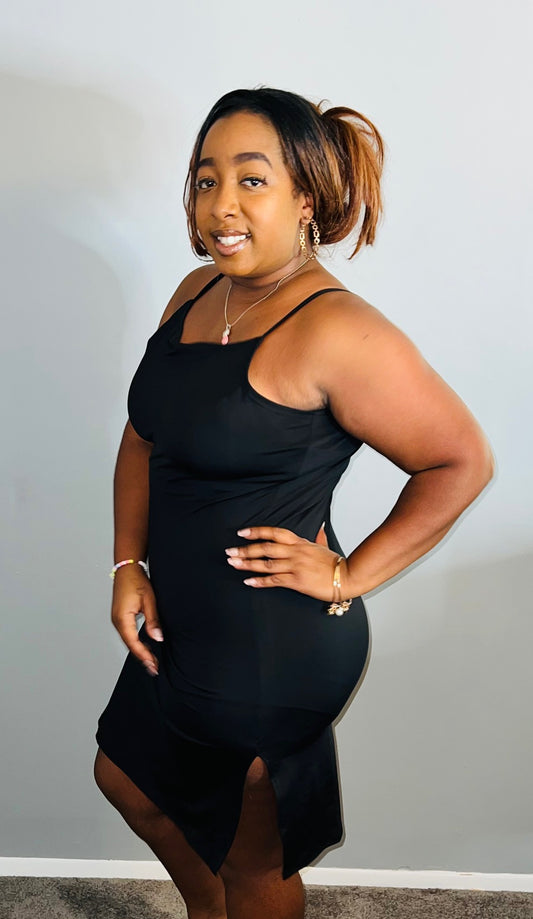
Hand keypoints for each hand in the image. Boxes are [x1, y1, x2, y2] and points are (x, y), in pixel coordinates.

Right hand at [111, 565, 162, 675]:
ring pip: (128, 641)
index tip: (153, 665)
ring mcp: (117, 620)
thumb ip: (153, 621)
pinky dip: (135, 643)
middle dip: (142, 657)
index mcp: (122, 619)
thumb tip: (157, 638)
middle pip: (129, 645)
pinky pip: (127, 634)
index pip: (134, 643)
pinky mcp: (120, 617)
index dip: (144, 656)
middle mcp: (117, 621)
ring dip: (139, 651)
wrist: (127, 569)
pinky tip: (144, 647)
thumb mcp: (149, 601)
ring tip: (151, 661)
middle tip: (154, 668)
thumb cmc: (137, 582)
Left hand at [225, 526, 349, 601]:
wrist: (348, 576)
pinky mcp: (297, 581)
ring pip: (267, 563)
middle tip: (230, 551)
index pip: (275, 533)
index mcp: (300, 542)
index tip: (242, 532)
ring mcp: (296, 566)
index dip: (257, 532)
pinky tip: (248, 581)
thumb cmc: (336, 563)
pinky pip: (275, 580)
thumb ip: (319, 536)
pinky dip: (260, 581)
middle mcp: (295, 552)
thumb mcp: (325, 546)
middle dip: (246, 549)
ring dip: (248, 563)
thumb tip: (321, 526)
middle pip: (266, 547)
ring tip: (233, 563)